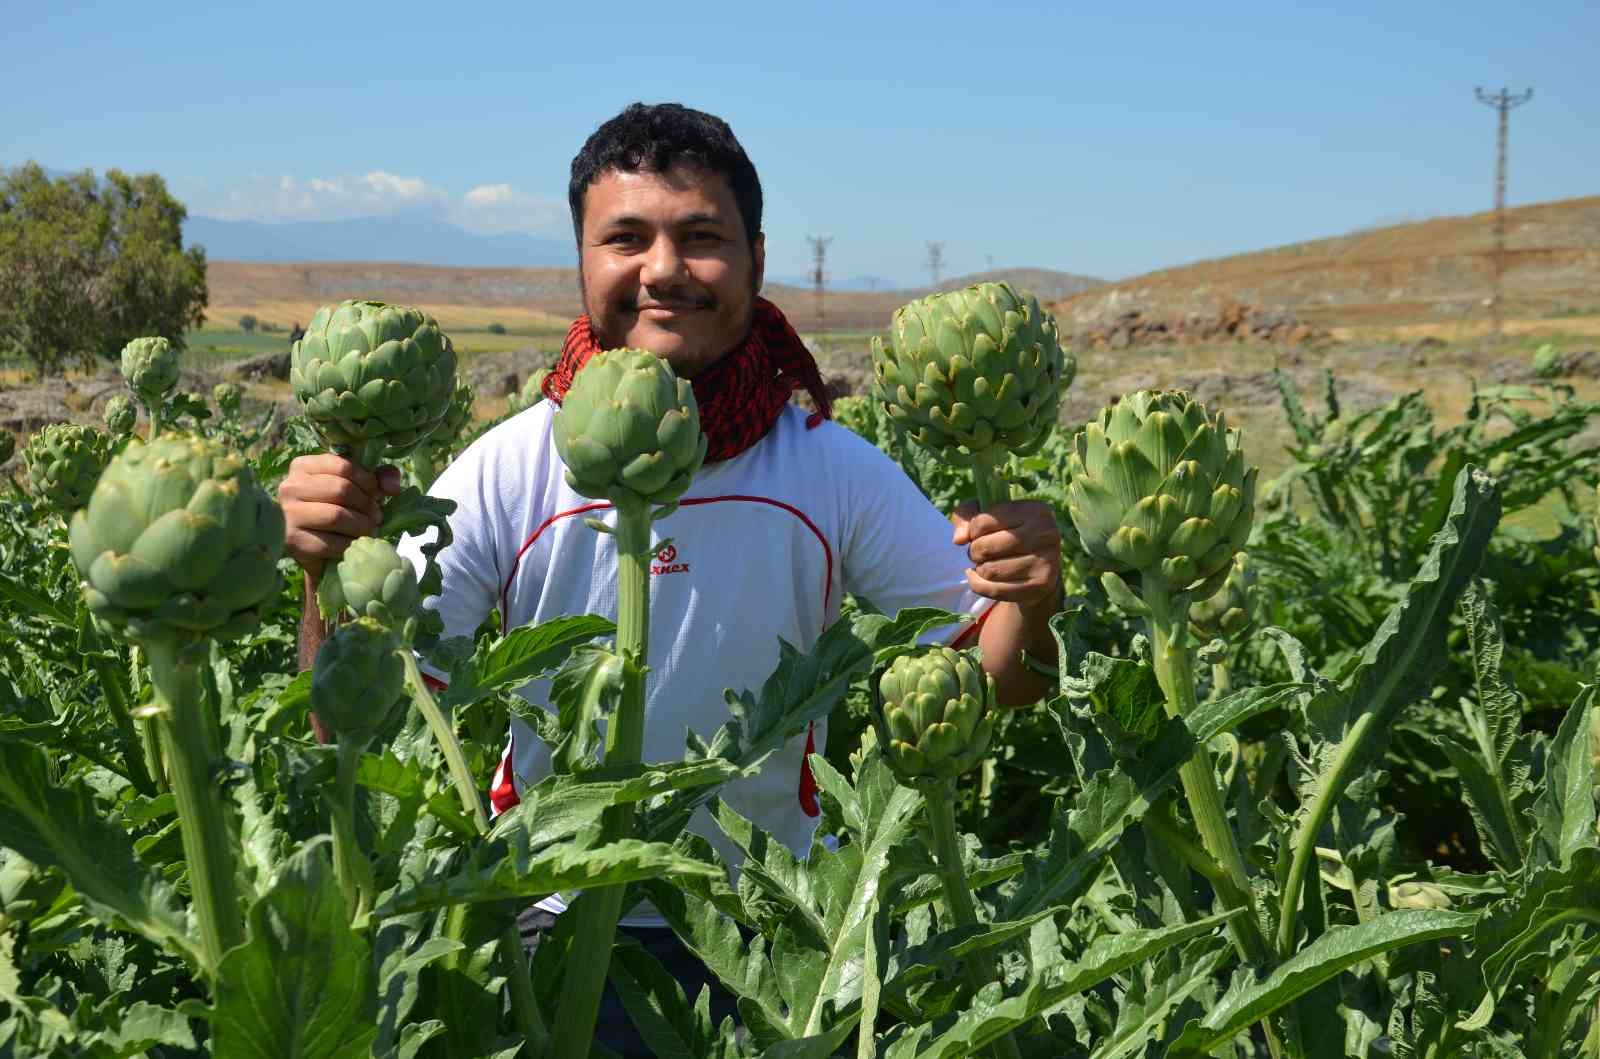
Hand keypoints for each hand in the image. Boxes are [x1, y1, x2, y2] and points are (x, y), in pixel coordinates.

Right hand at [278, 454, 401, 576]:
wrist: (315, 551)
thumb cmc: (337, 511)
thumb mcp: (355, 488)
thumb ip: (377, 479)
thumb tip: (393, 485)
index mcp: (303, 466)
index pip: (342, 464)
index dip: (367, 480)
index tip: (377, 494)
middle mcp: (290, 487)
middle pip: (342, 489)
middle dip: (367, 505)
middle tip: (377, 516)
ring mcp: (288, 515)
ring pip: (337, 516)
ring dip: (362, 525)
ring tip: (370, 529)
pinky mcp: (293, 542)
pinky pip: (331, 542)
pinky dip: (350, 544)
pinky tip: (354, 544)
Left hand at [951, 499, 1061, 612]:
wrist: (1039, 567)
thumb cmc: (1008, 534)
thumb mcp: (988, 516)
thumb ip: (965, 515)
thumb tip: (959, 539)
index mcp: (1035, 510)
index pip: (984, 521)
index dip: (972, 530)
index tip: (979, 533)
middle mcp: (1046, 534)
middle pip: (985, 547)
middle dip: (975, 551)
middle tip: (981, 552)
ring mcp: (1046, 562)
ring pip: (989, 571)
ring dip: (980, 569)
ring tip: (988, 564)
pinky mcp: (1041, 586)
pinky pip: (995, 590)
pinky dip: (981, 586)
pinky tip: (985, 579)